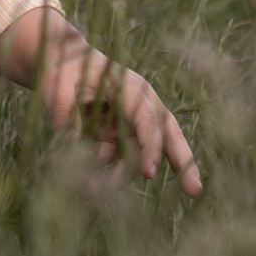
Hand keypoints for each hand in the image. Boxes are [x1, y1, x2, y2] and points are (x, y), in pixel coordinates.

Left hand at [0, 8, 203, 196]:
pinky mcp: (122, 136)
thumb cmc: (64, 72)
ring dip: (119, 176)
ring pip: (138, 157)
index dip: (151, 147)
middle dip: (183, 163)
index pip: (149, 119)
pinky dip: (107, 173)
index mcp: (130, 88)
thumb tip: (73, 149)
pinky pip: (119, 160)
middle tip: (195, 192)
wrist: (61, 63)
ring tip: (88, 189)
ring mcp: (133, 122)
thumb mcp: (60, 90)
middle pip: (169, 135)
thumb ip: (66, 117)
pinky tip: (85, 179)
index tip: (149, 173)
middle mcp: (140, 106)